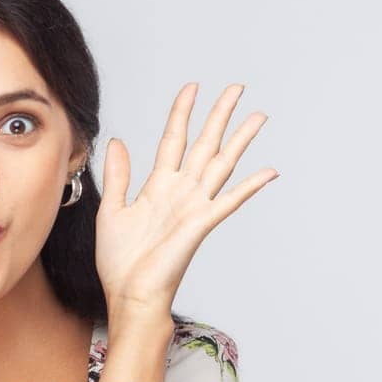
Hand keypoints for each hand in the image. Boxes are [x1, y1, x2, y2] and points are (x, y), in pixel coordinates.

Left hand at [95, 82, 277, 316]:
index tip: (192, 87)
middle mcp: (181, 191)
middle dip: (220, 115)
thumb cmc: (120, 262)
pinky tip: (270, 171)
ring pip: (222, 164)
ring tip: (258, 116)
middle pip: (205, 144)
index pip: (173, 139)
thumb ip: (119, 176)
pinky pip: (229, 201)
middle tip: (237, 88)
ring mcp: (194, 206)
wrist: (129, 294)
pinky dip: (250, 186)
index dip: (182, 113)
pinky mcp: (201, 224)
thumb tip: (117, 141)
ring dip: (241, 140)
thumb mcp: (111, 210)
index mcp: (158, 186)